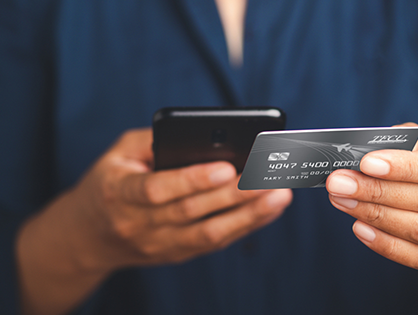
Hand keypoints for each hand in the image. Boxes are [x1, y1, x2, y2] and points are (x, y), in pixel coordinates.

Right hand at [63, 128, 292, 271]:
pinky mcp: (178, 254)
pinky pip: (215, 243)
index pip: (157, 190)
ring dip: (250, 214)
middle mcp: (140, 225)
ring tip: (280, 193)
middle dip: (235, 194)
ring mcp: (160, 245)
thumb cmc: (109, 183)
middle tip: (269, 175)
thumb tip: (200, 133)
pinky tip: (269, 209)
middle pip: (193, 212)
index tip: (226, 166)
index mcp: (120, 193)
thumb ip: (152, 140)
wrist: (89, 236)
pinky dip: (246, 225)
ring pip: (210, 234)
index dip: (192, 180)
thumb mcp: (117, 154)